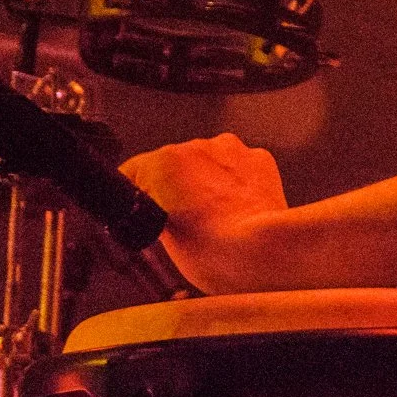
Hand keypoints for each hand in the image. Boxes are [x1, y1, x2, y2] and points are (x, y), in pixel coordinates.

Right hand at [120, 133, 288, 293]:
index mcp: (163, 162)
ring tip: (216, 217)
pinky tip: (239, 208)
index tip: (141, 213)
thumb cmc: (212, 250)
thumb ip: (153, 212)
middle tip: (183, 221)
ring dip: (207, 181)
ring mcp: (231, 149)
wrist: (264, 249)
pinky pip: (238, 167)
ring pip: (208, 162)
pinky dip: (235, 182)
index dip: (135, 198)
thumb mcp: (161, 239)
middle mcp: (196, 146)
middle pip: (173, 165)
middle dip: (176, 187)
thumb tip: (158, 209)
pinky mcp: (259, 158)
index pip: (132, 173)